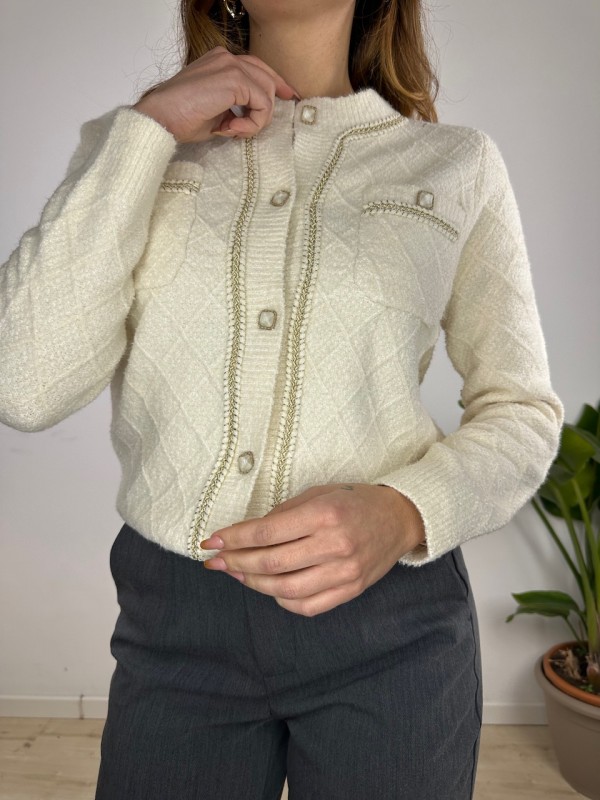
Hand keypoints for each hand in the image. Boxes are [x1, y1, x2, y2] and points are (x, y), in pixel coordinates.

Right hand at [131, 45, 298, 143]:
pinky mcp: (234, 80)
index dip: (275, 84)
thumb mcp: (215, 111)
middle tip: (250, 130)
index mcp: (220, 61)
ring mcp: (230, 65)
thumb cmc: (180, 119)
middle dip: (268, 107)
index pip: (257, 68)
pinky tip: (231, 130)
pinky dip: (252, 124)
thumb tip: (248, 119)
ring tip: (232, 132)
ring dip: (255, 120)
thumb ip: (234, 108)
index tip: (287, 98)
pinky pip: (262, 105)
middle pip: (267, 78)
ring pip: (266, 93)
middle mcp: (227, 57)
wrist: (160, 118)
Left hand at [201, 483, 425, 616]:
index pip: (267, 531)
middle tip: (215, 561)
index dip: (235, 538)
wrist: (399, 519)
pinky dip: (282, 600)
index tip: (212, 541)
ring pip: (285, 589)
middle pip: (271, 563)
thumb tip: (248, 533)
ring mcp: (344, 572)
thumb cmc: (355, 501)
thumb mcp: (319, 493)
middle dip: (236, 562)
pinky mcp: (350, 590)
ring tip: (238, 573)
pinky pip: (307, 606)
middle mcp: (334, 545)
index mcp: (324, 514)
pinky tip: (270, 588)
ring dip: (254, 583)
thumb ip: (285, 513)